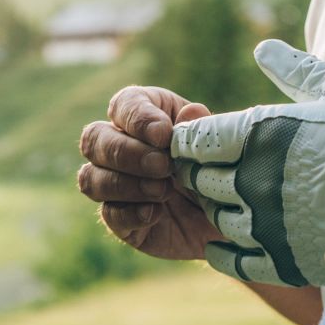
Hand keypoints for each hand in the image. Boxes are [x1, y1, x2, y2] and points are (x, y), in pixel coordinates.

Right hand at [77, 85, 219, 260]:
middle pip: (94, 139)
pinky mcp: (120, 219)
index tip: (163, 134)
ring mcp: (116, 184)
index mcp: (148, 116)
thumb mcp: (220, 148)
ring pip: (90, 178)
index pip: (123, 104)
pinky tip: (156, 214)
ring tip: (163, 191)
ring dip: (124, 184)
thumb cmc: (222, 172)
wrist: (234, 220)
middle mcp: (123, 146)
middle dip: (125, 152)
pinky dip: (130, 214)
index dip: (136, 117)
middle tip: (162, 166)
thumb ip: (201, 130)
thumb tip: (189, 113)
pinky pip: (109, 215)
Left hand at [169, 41, 324, 291]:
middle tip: (223, 172)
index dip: (200, 140)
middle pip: (201, 179)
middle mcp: (257, 179)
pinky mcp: (290, 262)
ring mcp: (271, 226)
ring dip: (222, 210)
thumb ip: (296, 72)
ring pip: (217, 219)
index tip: (215, 141)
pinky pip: (235, 262)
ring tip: (243, 202)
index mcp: (263, 131)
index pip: (197, 139)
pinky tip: (234, 244)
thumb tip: (264, 48)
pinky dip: (227, 253)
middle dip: (206, 174)